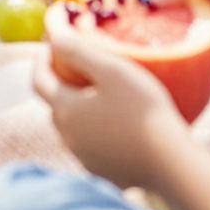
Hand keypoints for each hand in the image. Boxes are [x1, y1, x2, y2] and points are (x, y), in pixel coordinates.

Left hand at [35, 18, 184, 187]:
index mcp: (65, 110)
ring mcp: (85, 158)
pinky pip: (92, 145)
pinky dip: (96, 130)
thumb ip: (78, 51)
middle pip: (55, 104)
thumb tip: (54, 38)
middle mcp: (68, 138)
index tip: (53, 44)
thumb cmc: (142, 110)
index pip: (38, 81)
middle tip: (79, 66)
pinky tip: (117, 123)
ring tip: (101, 93)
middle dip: (61, 82)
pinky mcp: (103, 172)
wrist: (170, 163)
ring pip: (73, 127)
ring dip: (79, 108)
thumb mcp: (112, 71)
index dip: (41, 59)